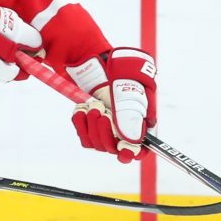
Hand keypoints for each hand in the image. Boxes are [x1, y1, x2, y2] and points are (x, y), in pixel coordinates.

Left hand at [67, 48, 156, 162]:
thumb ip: (130, 118)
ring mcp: (105, 131)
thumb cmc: (124, 78)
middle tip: (102, 112)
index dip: (131, 153)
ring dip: (91, 123)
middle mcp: (123, 133)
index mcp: (140, 127)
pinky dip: (80, 122)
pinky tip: (82, 108)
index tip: (123, 150)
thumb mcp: (130, 94)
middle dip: (104, 131)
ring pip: (95, 143)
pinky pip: (83, 135)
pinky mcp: (90, 128)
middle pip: (111, 149)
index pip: (138, 152)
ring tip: (94, 105)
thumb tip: (131, 143)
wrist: (105, 67)